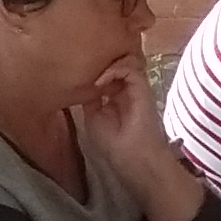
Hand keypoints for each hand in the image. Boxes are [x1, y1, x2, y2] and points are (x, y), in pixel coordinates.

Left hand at [67, 54, 176, 186]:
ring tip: (93, 76)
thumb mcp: (93, 118)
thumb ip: (91, 99)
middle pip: (116, 67)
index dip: (93, 71)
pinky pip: (130, 69)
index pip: (106, 77)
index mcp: (115, 100)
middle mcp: (126, 91)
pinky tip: (100, 82)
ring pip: (124, 64)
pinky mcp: (143, 89)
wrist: (134, 157)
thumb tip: (86, 82)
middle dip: (100, 64)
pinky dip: (114, 71)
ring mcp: (135, 89)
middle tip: (84, 67)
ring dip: (107, 66)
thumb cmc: (114, 144)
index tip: (77, 73)